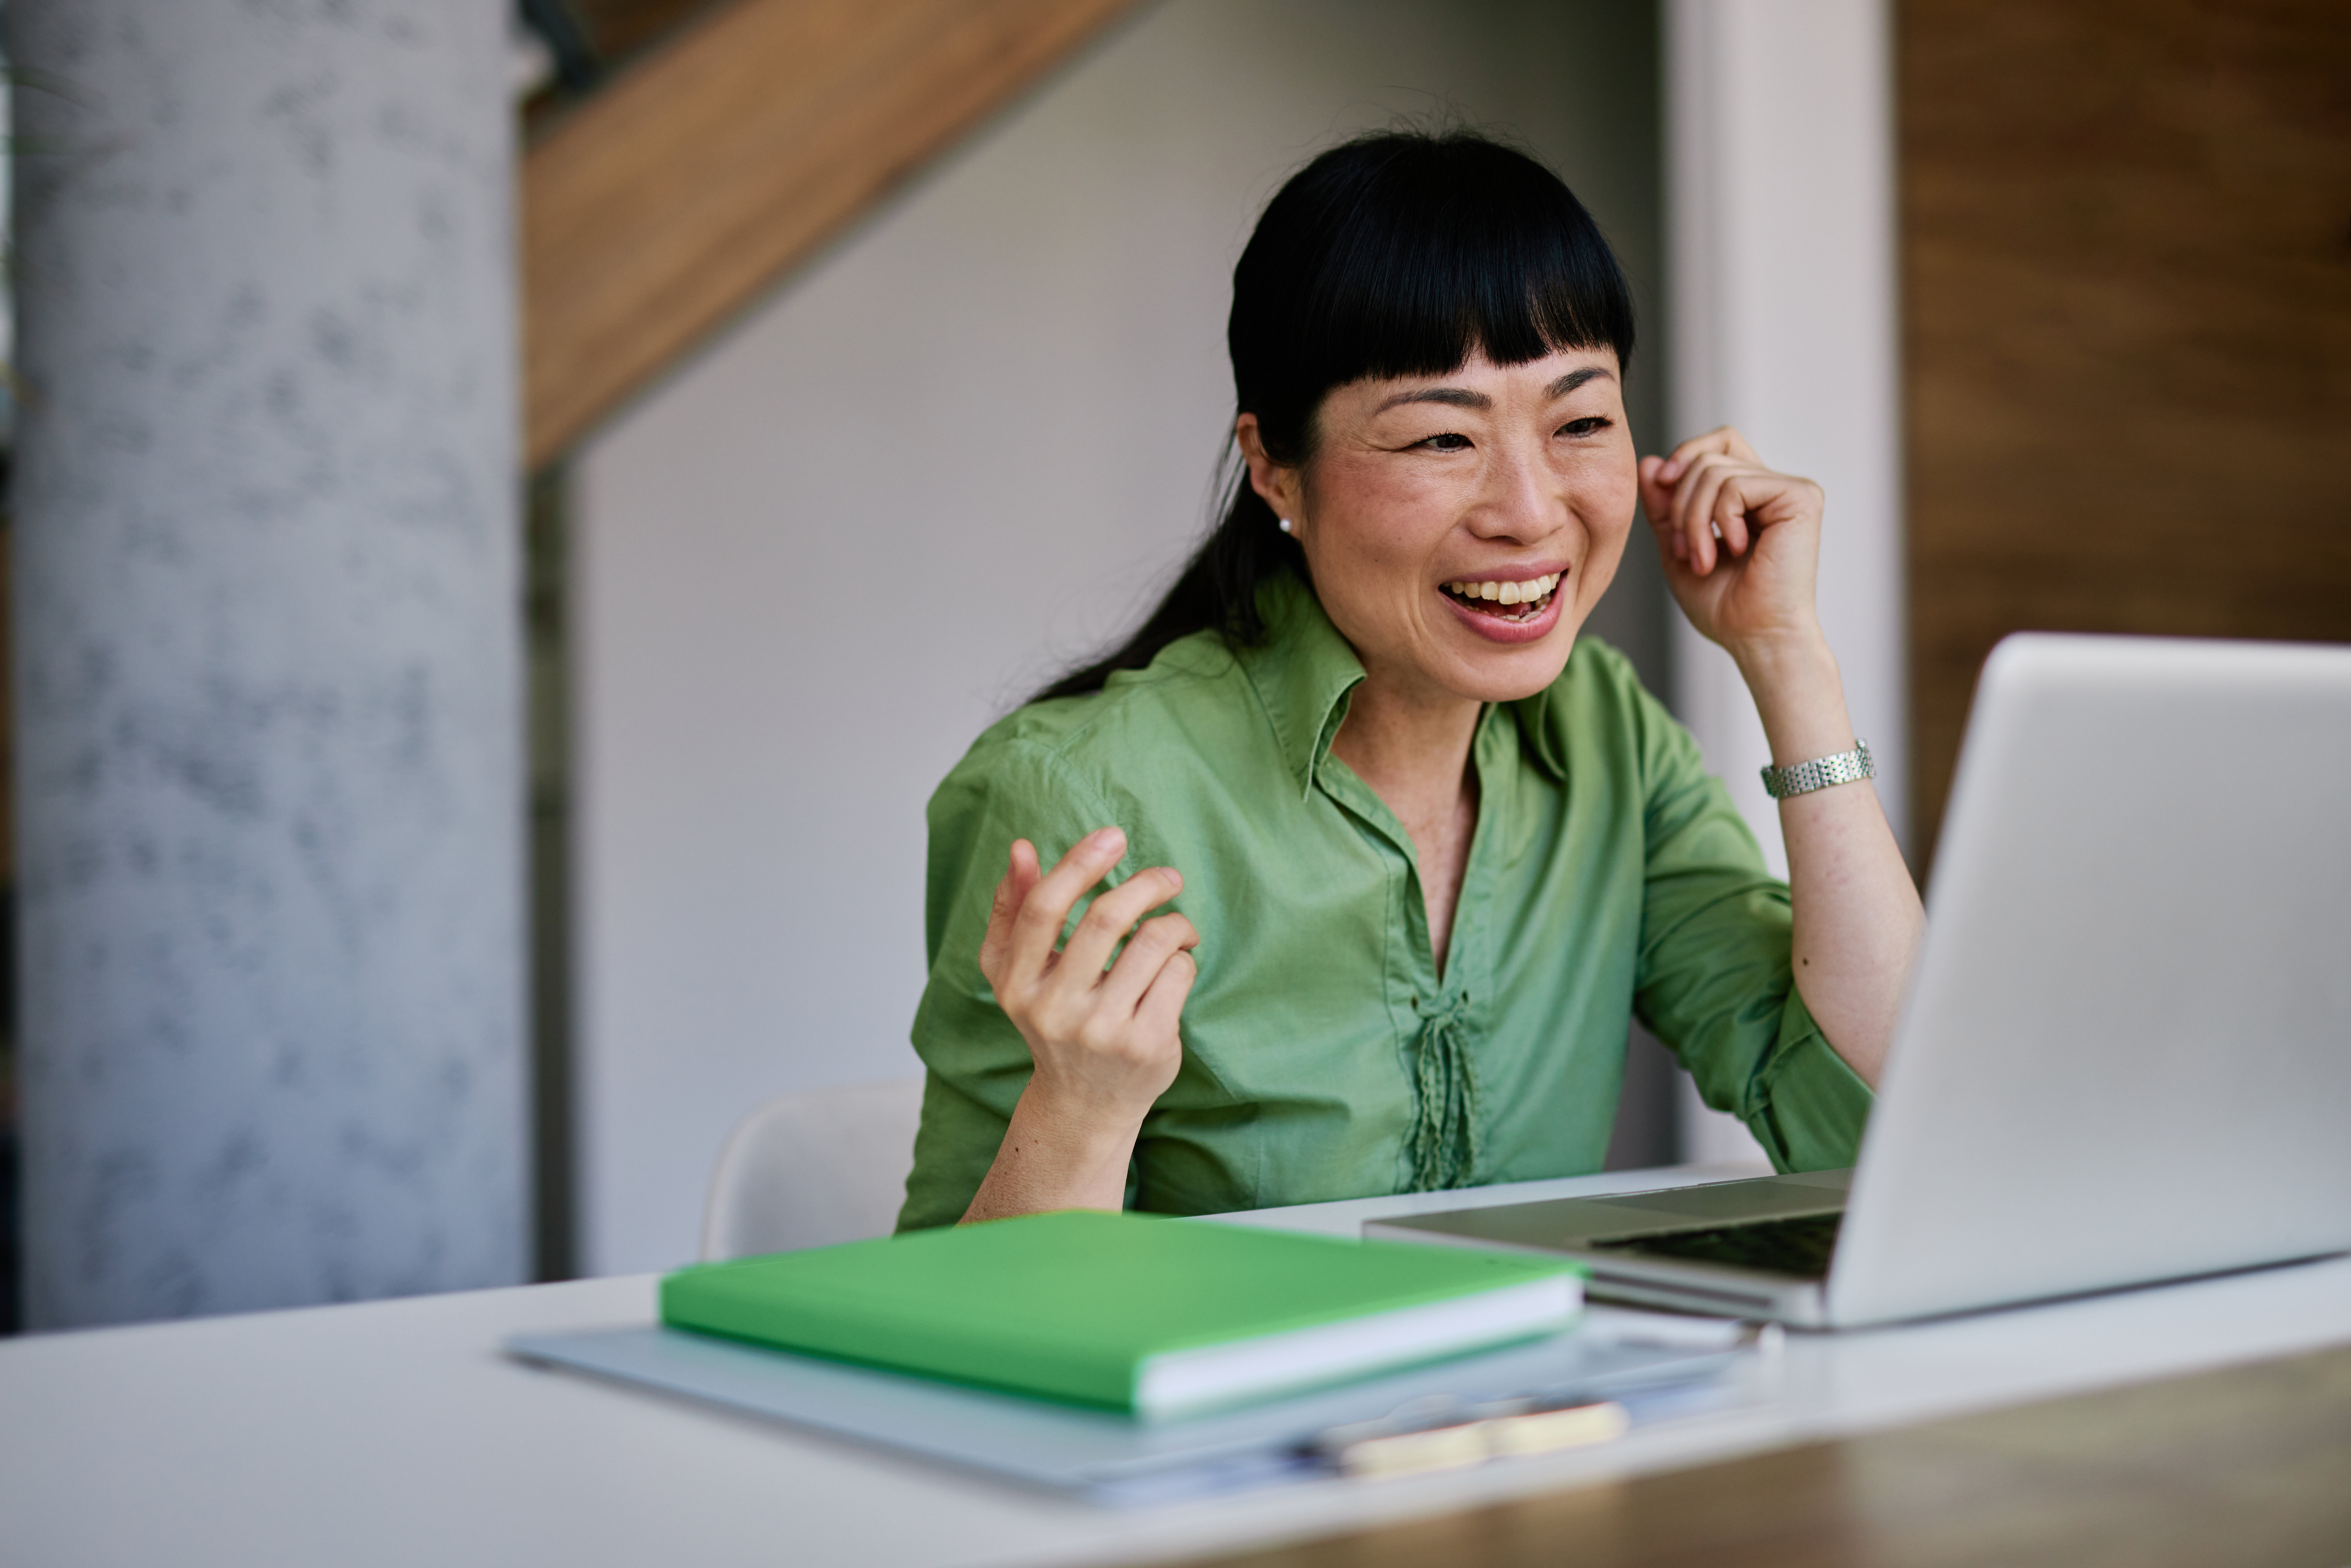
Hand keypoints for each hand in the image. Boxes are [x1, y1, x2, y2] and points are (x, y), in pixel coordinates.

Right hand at [977, 826, 1199, 1124]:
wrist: (1083, 1102)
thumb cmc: (1053, 1018)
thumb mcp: (1017, 971)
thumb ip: (1014, 908)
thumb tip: (1021, 848)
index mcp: (1017, 983)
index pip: (1044, 909)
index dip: (1078, 863)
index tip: (1112, 835)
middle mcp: (1054, 1009)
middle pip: (1107, 919)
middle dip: (1146, 884)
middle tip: (1168, 877)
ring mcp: (1101, 1031)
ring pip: (1153, 943)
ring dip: (1175, 923)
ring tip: (1179, 928)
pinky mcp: (1144, 1045)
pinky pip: (1178, 974)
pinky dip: (1184, 959)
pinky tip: (1176, 969)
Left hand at [1639, 427, 1826, 667]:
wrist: (1756, 637)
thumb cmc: (1724, 605)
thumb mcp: (1679, 546)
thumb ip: (1664, 506)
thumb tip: (1649, 462)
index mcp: (1752, 496)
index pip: (1718, 445)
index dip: (1685, 457)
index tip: (1661, 486)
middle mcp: (1774, 487)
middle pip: (1708, 457)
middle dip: (1681, 505)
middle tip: (1685, 551)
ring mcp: (1791, 489)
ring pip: (1715, 471)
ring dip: (1694, 520)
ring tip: (1704, 559)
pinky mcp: (1800, 497)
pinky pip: (1735, 485)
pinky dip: (1719, 520)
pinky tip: (1734, 550)